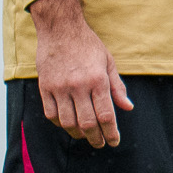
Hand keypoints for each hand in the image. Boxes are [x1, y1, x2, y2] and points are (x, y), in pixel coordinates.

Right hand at [31, 0, 128, 147]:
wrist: (60, 29)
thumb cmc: (88, 45)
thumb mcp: (109, 62)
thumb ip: (117, 87)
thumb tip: (128, 108)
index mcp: (98, 80)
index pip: (106, 115)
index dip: (111, 132)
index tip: (114, 141)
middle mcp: (78, 86)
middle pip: (87, 123)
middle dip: (96, 138)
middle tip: (101, 143)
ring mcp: (59, 87)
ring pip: (67, 122)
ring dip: (77, 134)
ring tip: (85, 136)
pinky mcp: (45, 87)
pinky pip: (51, 113)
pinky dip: (59, 124)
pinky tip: (68, 125)